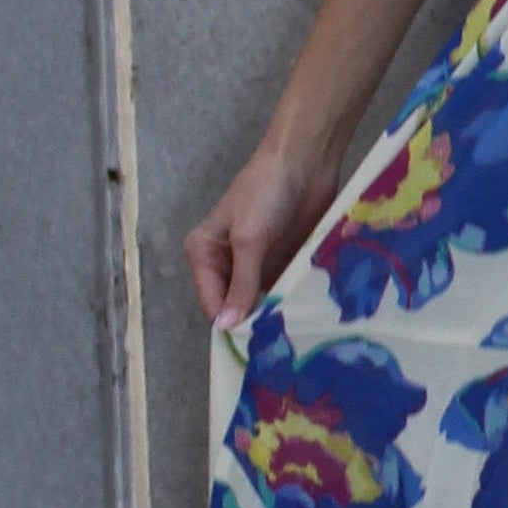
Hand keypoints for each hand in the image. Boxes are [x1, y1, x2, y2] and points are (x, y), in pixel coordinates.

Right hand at [186, 129, 341, 327]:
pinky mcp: (282, 260)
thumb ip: (240, 284)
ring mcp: (255, 263)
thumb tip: (225, 326)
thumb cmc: (266, 191)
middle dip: (252, 321)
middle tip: (275, 345)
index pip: (211, 302)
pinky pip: (282, 290)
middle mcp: (225, 262)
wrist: (304, 162)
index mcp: (204, 253)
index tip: (253, 345)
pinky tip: (304, 316)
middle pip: (234, 306)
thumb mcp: (249, 239)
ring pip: (260, 301)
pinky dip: (290, 301)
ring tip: (291, 334)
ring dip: (274, 313)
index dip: (229, 323)